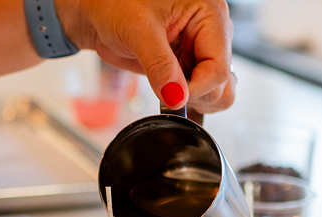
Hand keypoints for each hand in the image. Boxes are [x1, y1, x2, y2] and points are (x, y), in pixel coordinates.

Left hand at [61, 0, 235, 113]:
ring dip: (194, 101)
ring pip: (217, 93)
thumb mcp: (138, 31)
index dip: (197, 88)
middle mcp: (210, 34)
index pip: (219, 67)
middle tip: (166, 89)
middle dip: (195, 95)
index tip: (172, 94)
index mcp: (209, 14)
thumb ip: (159, 65)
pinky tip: (170, 97)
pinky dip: (188, 102)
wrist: (100, 12)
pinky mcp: (186, 66)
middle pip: (222, 83)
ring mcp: (200, 52)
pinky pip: (201, 94)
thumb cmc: (117, 4)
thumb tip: (177, 97)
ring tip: (167, 90)